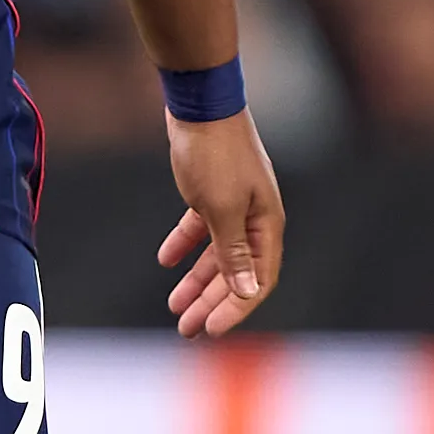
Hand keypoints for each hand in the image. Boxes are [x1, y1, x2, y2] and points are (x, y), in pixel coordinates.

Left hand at [157, 108, 284, 339]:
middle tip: (187, 329)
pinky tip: (166, 261)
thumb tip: (249, 291)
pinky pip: (200, 228)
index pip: (258, 279)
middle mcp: (255, 217)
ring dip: (196, 281)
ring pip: (217, 253)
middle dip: (212, 302)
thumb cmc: (215, 154)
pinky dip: (184, 245)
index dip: (236, 308)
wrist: (199, 104)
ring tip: (174, 305)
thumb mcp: (221, 208)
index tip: (211, 330)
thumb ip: (233, 251)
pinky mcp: (212, 191)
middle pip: (236, 271)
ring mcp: (234, 204)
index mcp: (267, 223)